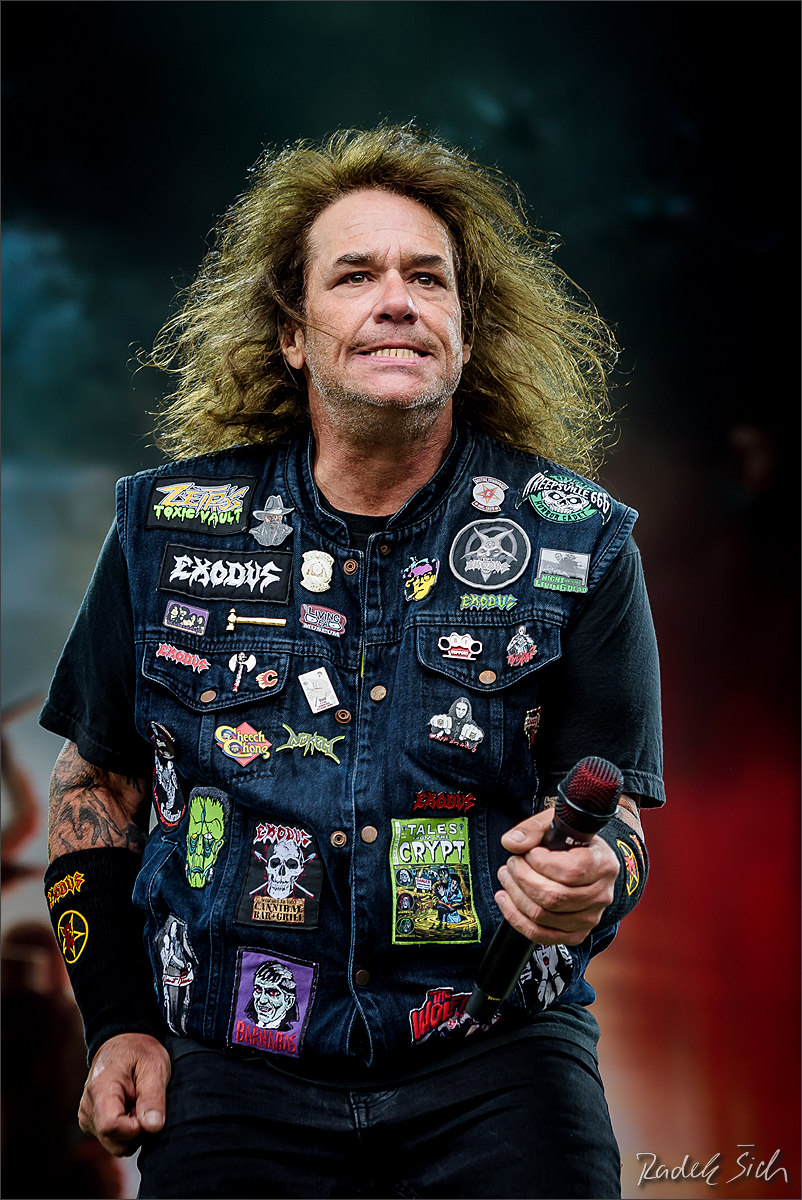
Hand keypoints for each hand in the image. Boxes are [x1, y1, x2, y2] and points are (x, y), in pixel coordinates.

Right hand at [78, 1033, 170, 1156]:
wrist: (123, 1042)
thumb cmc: (139, 1052)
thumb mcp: (154, 1066)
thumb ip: (153, 1097)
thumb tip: (153, 1127)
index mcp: (100, 1089)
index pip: (111, 1126)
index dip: (136, 1128)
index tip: (148, 1111)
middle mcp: (88, 1107)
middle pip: (114, 1141)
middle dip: (137, 1131)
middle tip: (145, 1104)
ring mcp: (87, 1117)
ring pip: (114, 1144)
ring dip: (132, 1131)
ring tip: (138, 1104)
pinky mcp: (91, 1123)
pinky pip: (112, 1140)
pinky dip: (125, 1130)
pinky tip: (130, 1108)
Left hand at [495, 809, 618, 945]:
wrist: (587, 862)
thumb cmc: (572, 843)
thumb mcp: (556, 823)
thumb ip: (533, 828)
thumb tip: (512, 843)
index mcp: (602, 864)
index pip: (571, 872)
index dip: (541, 863)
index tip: (529, 853)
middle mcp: (601, 894)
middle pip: (554, 897)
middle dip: (522, 879)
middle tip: (511, 864)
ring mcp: (590, 918)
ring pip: (544, 916)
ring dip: (515, 897)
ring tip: (506, 878)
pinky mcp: (576, 933)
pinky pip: (542, 935)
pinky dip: (517, 919)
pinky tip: (506, 901)